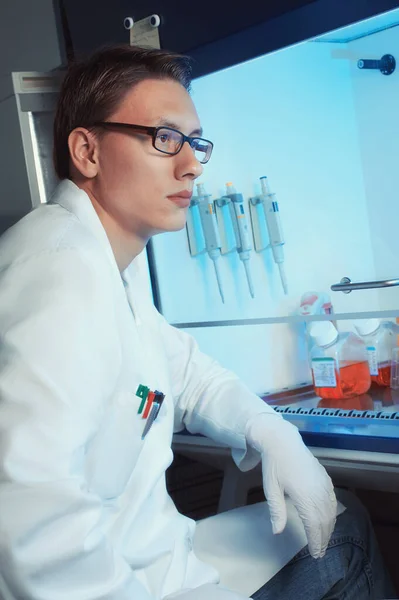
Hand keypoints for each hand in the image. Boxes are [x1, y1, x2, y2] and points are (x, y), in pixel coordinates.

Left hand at [246, 414, 336, 558]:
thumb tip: (277, 532)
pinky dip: (332, 513)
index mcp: (305, 496)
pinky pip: (332, 500)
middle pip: (325, 521)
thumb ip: (276, 511)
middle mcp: (318, 492)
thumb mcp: (271, 489)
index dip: (316, 541)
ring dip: (329, 527)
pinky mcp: (325, 478)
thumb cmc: (274, 465)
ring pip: (331, 511)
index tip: (316, 554)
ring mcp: (324, 484)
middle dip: (324, 538)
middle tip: (320, 552)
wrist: (283, 441)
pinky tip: (328, 519)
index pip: (314, 525)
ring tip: (324, 540)